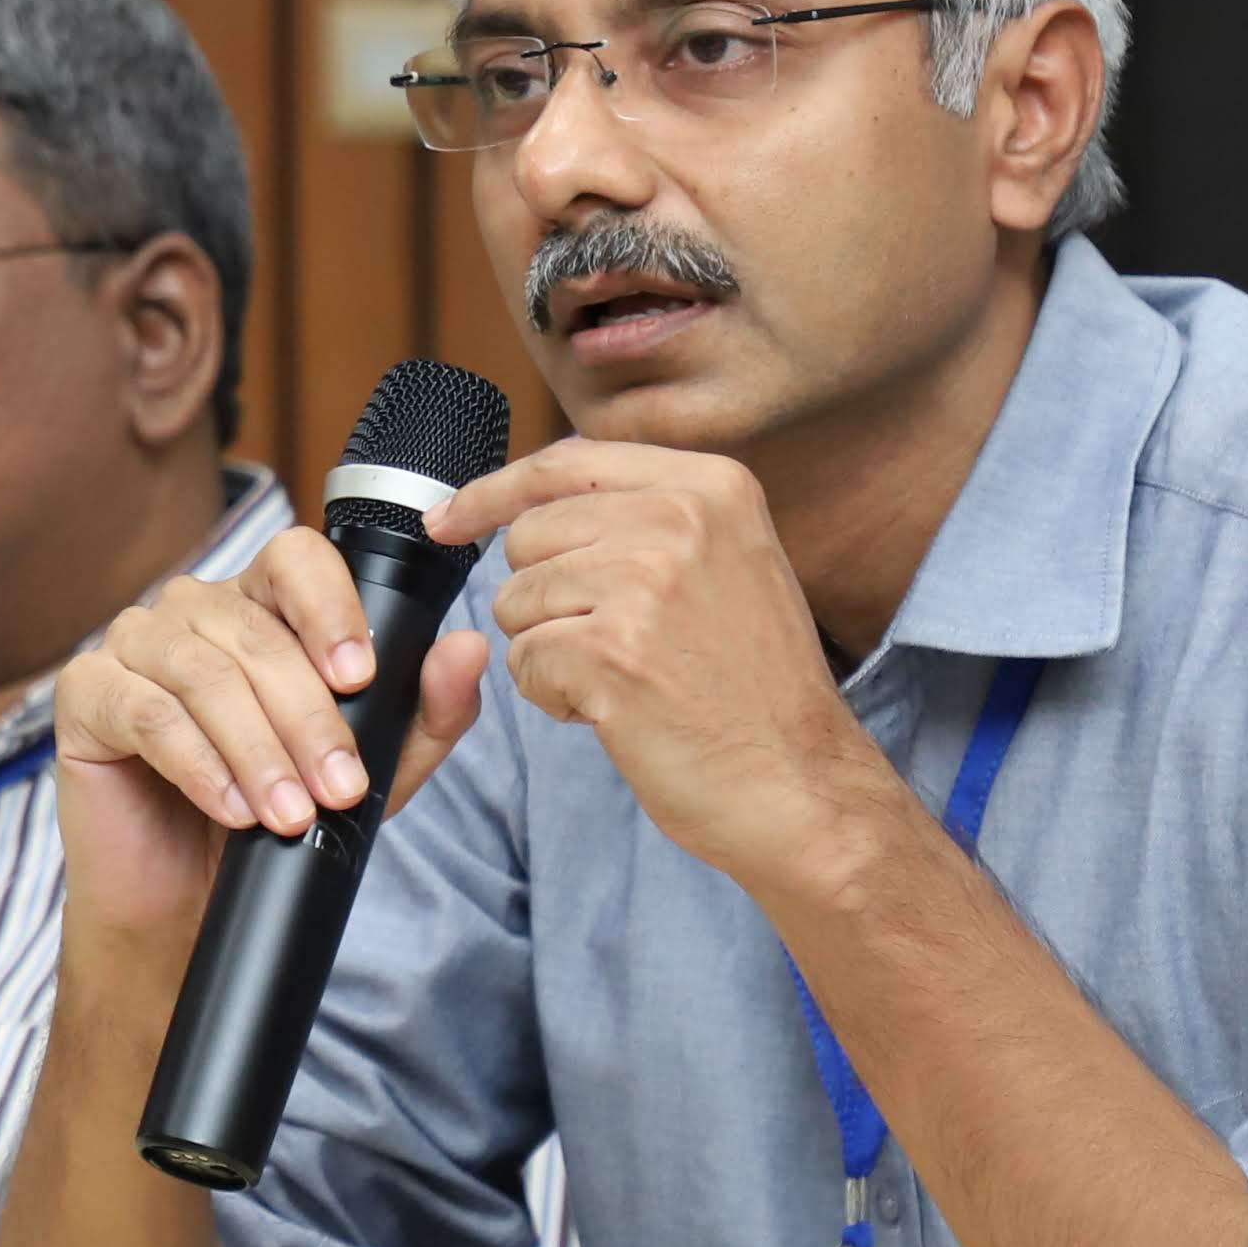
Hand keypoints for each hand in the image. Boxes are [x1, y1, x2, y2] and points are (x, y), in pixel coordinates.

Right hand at [50, 536, 493, 974]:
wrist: (185, 901)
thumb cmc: (274, 818)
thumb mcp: (371, 772)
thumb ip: (423, 713)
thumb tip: (467, 648)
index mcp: (261, 605)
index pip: (296, 558)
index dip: (330, 608)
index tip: (359, 678)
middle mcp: (193, 610)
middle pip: (255, 632)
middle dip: (308, 720)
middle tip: (340, 790)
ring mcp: (132, 644)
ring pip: (202, 673)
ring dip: (256, 749)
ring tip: (288, 815)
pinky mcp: (86, 694)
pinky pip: (146, 712)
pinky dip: (196, 763)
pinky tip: (228, 807)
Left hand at [433, 440, 895, 888]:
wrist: (801, 784)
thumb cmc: (755, 687)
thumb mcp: (728, 561)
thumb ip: (644, 515)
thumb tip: (526, 499)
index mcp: (709, 485)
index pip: (564, 462)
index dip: (493, 492)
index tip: (446, 519)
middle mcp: (678, 519)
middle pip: (528, 535)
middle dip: (545, 597)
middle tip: (618, 642)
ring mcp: (644, 583)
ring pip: (516, 601)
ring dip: (551, 651)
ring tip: (628, 678)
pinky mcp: (611, 653)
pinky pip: (523, 661)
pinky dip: (555, 697)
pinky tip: (619, 712)